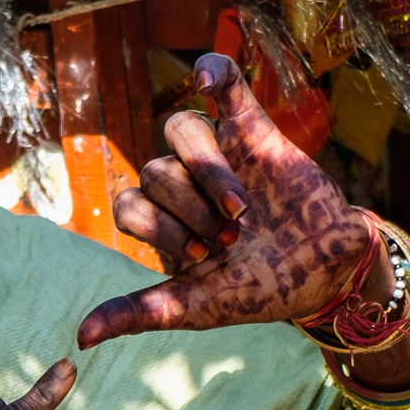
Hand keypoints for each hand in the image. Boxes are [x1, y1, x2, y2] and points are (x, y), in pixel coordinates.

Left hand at [77, 54, 374, 347]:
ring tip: (242, 210)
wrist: (329, 270)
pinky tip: (209, 81)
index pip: (130, 205)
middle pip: (156, 171)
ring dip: (208, 171)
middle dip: (191, 209)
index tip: (201, 257)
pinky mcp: (255, 131)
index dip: (159, 229)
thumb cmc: (262, 290)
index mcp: (165, 222)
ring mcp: (219, 154)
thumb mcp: (200, 306)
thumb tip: (81, 337)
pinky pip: (227, 85)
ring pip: (182, 132)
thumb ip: (143, 312)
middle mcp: (184, 184)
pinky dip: (215, 72)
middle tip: (232, 239)